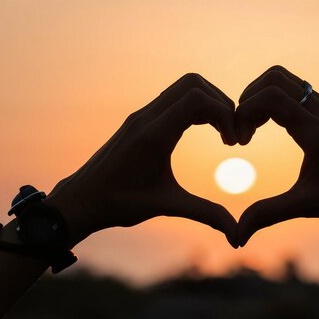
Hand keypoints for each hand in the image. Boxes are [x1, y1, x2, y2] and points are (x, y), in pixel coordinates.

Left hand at [46, 73, 238, 247]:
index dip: (225, 113)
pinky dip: (195, 107)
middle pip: (193, 83)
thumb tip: (237, 235)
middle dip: (221, 103)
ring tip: (222, 133)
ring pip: (183, 87)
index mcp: (154, 135)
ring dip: (208, 103)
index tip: (233, 143)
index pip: (197, 99)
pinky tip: (204, 132)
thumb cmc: (119, 204)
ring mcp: (141, 115)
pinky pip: (173, 99)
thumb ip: (205, 214)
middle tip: (231, 134)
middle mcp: (146, 117)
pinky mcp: (140, 119)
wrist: (81, 199)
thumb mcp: (166, 206)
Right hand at [235, 66, 318, 246]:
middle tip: (243, 127)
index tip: (241, 141)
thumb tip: (238, 236)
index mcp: (316, 130)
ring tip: (253, 127)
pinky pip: (296, 90)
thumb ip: (269, 214)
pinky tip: (272, 128)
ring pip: (286, 79)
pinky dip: (276, 100)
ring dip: (262, 97)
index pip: (272, 97)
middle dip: (250, 97)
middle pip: (275, 78)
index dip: (246, 112)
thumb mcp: (306, 206)